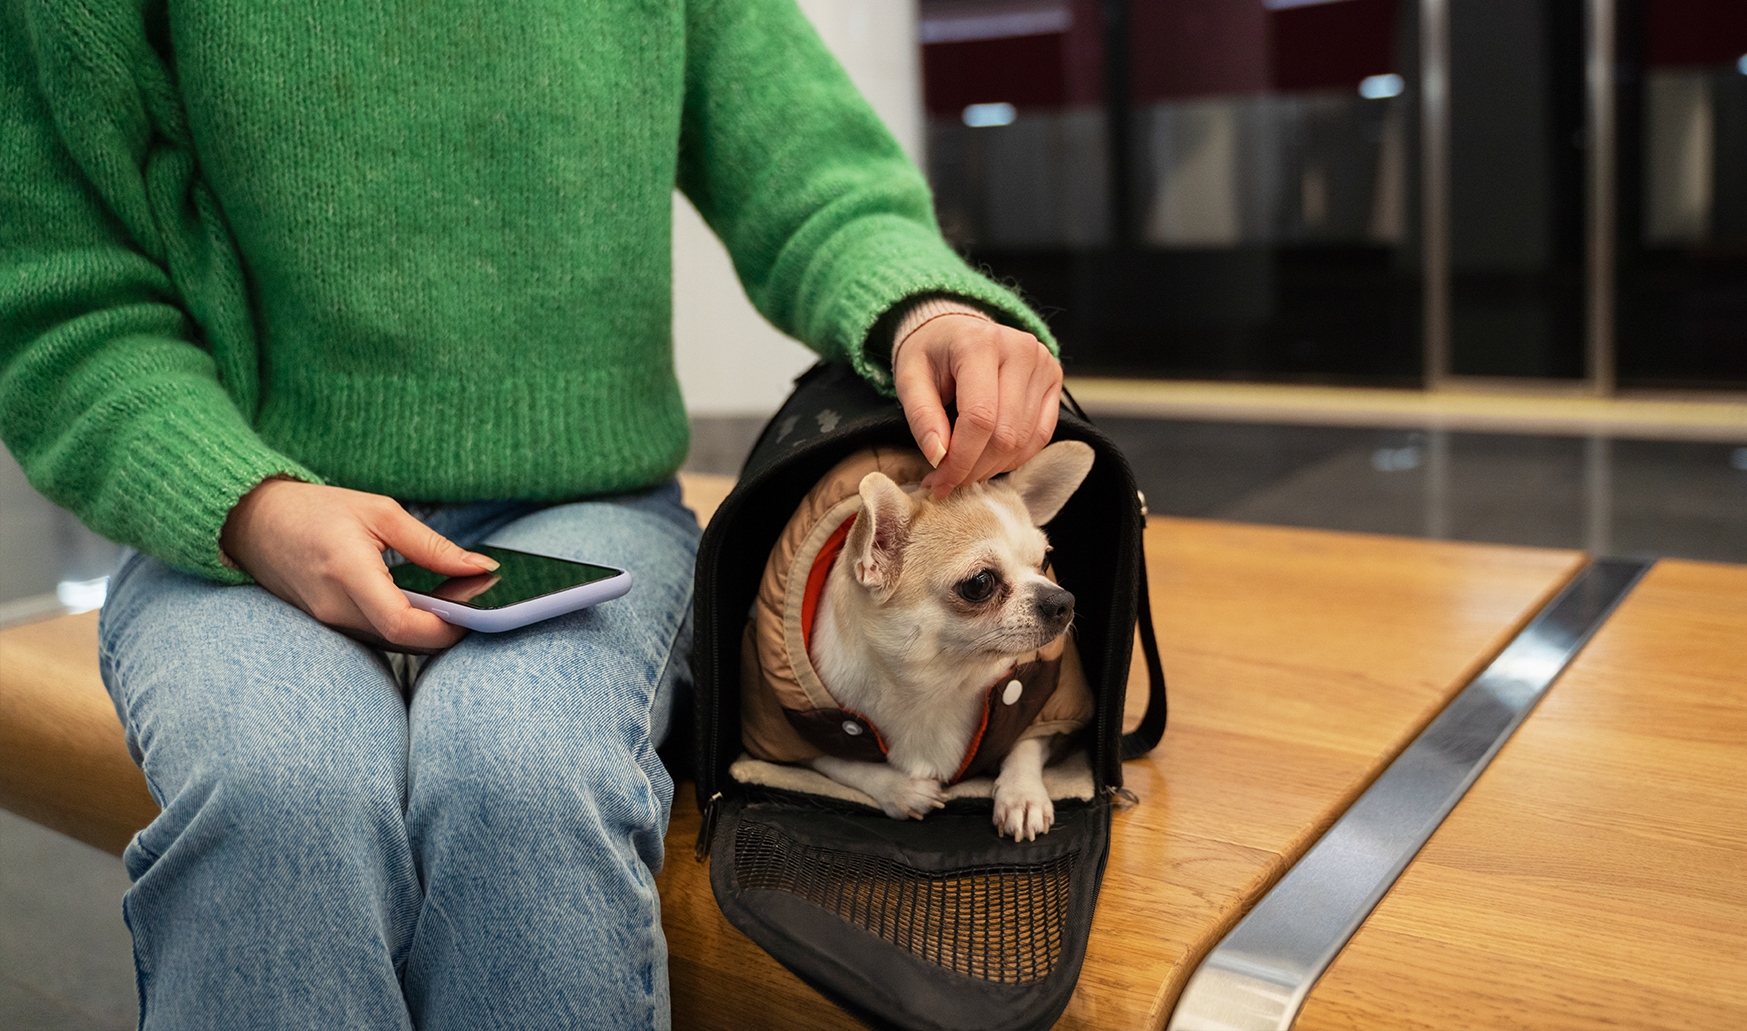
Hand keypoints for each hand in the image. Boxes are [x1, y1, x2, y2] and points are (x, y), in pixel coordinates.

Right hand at [219, 478, 499, 651]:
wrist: (252, 522)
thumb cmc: (316, 510)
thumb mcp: (381, 512)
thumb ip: (433, 546)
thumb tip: (482, 568)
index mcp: (348, 571)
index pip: (402, 623)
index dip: (446, 627)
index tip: (476, 611)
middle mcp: (334, 607)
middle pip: (404, 641)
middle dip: (446, 629)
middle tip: (475, 602)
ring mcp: (327, 623)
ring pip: (392, 644)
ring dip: (427, 631)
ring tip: (453, 600)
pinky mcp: (327, 627)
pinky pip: (375, 638)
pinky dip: (405, 629)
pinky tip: (423, 606)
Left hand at [893, 314, 1062, 498]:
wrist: (955, 328)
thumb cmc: (930, 354)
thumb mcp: (910, 379)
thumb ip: (923, 417)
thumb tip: (938, 457)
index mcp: (980, 343)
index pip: (980, 417)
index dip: (960, 459)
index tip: (939, 483)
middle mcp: (1020, 349)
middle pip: (1005, 434)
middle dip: (974, 468)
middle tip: (947, 481)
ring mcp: (1043, 364)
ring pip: (1024, 440)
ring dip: (993, 466)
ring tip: (965, 469)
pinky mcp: (1054, 379)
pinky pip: (1041, 435)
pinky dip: (1014, 457)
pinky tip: (990, 459)